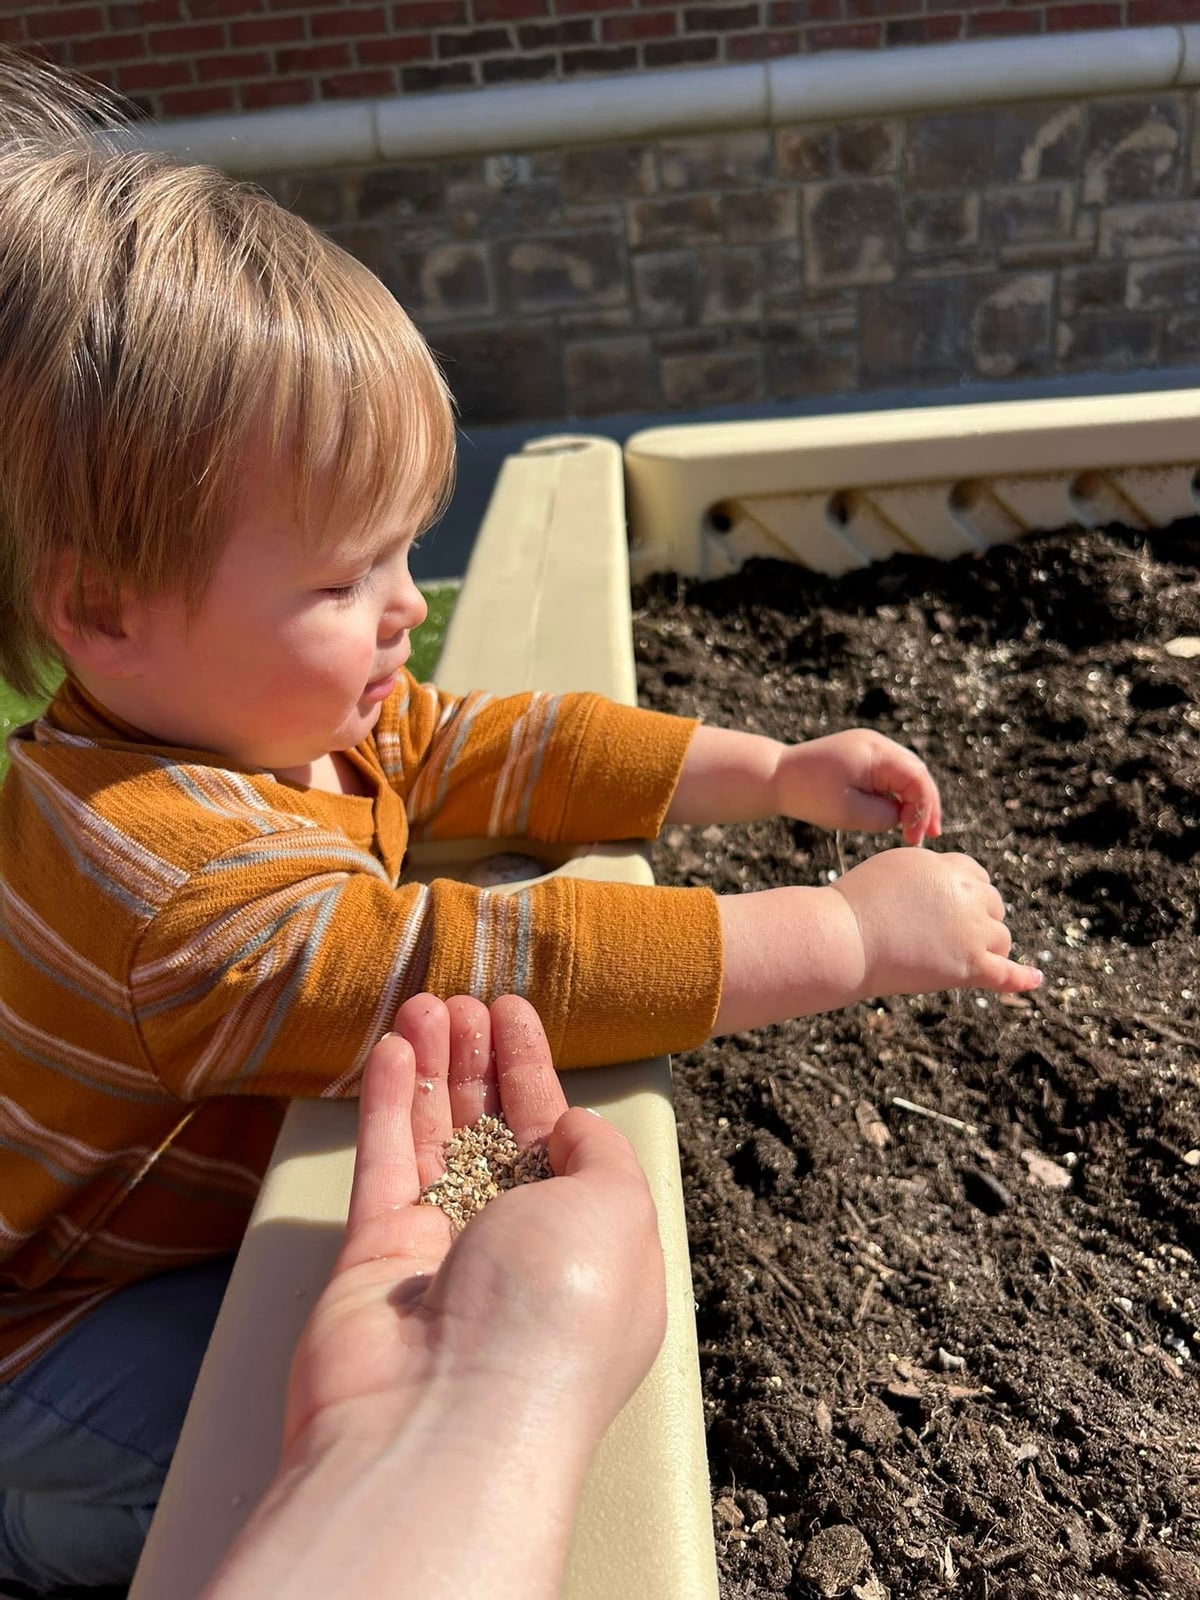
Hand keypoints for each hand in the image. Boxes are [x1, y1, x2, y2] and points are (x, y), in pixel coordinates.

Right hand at [281, 993, 665, 1465]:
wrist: (450, 1417)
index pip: (559, 1137)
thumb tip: (569, 1126)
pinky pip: (384, 1165)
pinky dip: (387, 1105)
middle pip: (492, 1132)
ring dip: (431, 1069)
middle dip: (478, 1062)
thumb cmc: (555, 1316)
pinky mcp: (376, 1261)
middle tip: (459, 1001)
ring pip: (434, 1140)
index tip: (511, 1012)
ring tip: (422, 1006)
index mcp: (590, 1246)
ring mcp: (442, 1256)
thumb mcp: (620, 1211)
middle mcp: (517, 1252)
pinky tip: (390, 1051)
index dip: (535, 1069)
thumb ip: (599, 1155)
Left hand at [774, 729, 941, 844]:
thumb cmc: (808, 794)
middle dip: (926, 805)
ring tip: (917, 831)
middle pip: (916, 773)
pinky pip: (890, 775)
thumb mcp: (848, 813)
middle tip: (931, 836)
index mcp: (876, 751)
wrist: (775, 776)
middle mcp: (877, 744)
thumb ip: (883, 816)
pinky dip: (898, 795)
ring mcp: (870, 748)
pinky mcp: (862, 758)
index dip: (924, 809)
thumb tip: (902, 817)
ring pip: (905, 774)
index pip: (917, 778)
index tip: (917, 837)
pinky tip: (900, 817)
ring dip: (914, 801)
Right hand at [833, 848, 1041, 997]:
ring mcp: (971, 931)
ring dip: (986, 947)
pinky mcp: (970, 966)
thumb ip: (923, 876)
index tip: (952, 907)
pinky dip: (1022, 978)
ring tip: (957, 959)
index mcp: (946, 866)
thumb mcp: (891, 871)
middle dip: (977, 919)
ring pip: (1000, 938)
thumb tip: (938, 891)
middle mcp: (966, 893)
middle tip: (947, 936)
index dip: (967, 893)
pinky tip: (1034, 979)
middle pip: (992, 905)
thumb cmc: (855, 907)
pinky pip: (1006, 974)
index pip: (976, 876)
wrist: (845, 938)